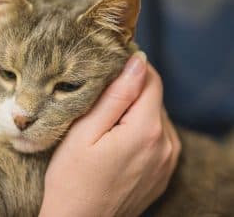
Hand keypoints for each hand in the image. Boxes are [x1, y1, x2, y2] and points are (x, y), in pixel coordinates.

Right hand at [39, 52, 180, 216]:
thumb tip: (137, 62)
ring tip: (106, 126)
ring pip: (156, 117)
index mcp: (147, 130)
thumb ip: (115, 96)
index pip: (151, 79)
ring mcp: (168, 162)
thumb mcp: (85, 132)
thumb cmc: (72, 179)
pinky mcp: (163, 173)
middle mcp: (166, 145)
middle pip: (154, 98)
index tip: (109, 69)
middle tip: (99, 103)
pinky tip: (117, 143)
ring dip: (136, 113)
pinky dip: (141, 132)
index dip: (131, 67)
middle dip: (130, 92)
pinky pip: (159, 139)